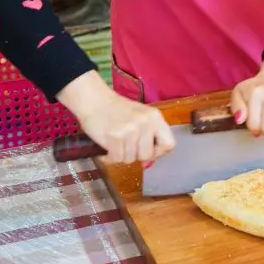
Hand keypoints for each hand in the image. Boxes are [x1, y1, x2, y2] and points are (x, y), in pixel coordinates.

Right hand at [58, 71, 175, 164]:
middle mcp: (145, 123)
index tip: (148, 149)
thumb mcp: (141, 116)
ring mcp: (130, 130)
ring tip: (116, 142)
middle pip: (147, 155)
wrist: (94, 100)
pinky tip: (108, 145)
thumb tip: (149, 162)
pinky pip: (117, 159)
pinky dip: (111, 156)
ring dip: (122, 155)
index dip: (158, 151)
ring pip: (131, 159)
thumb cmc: (118, 110)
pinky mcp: (115, 137)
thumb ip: (150, 135)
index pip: (169, 144)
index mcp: (155, 117)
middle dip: (136, 154)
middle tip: (127, 144)